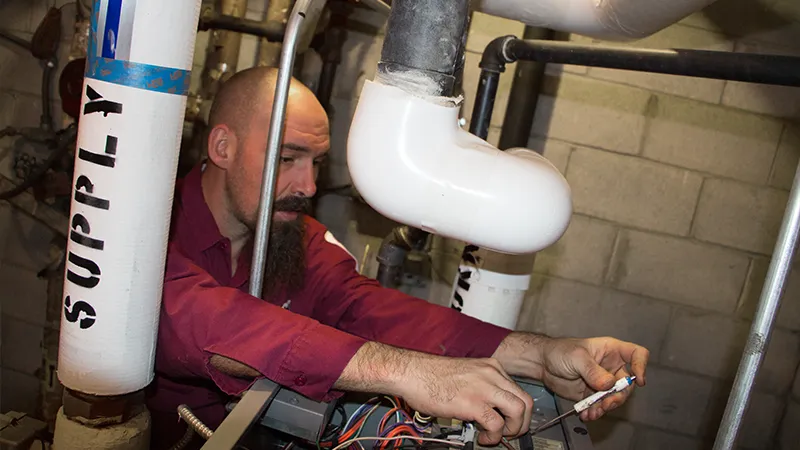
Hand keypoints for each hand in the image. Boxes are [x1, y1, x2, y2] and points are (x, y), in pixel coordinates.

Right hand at [399, 354, 533, 445]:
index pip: (518, 390)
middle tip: (510, 432)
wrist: (412, 372)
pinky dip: (493, 437)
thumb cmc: (430, 374)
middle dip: (522, 422)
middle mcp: (491, 375)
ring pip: (518, 411)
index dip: (517, 411)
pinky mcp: (473, 403)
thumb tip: (488, 407)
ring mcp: (484, 388)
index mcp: (491, 367)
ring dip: (513, 429)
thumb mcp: (465, 373)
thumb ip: (481, 386)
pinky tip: (482, 438)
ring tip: (497, 436)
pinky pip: (496, 425)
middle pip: (525, 401)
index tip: (509, 421)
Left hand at [538, 337, 647, 420]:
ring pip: (615, 398)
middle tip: (605, 404)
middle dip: (618, 396)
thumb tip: (608, 384)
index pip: (637, 354)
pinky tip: (586, 414)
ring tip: (592, 412)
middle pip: (628, 383)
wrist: (543, 364)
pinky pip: (601, 406)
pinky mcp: (593, 394)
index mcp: (612, 351)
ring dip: (606, 407)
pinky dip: (596, 412)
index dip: (641, 366)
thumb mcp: (577, 357)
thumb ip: (592, 370)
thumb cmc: (560, 351)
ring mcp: (603, 382)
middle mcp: (611, 367)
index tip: (639, 380)